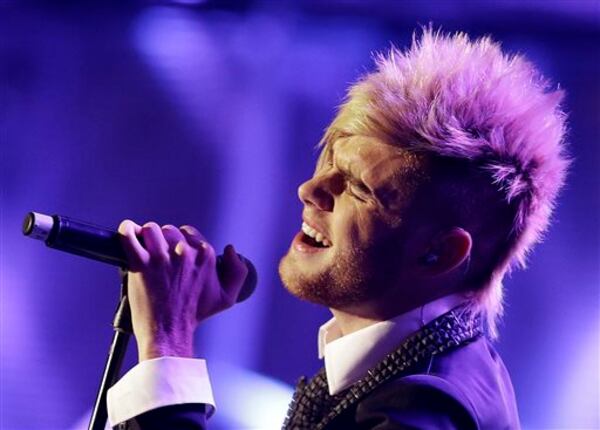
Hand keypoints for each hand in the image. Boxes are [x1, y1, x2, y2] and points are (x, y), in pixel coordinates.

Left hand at [118, 220, 248, 360]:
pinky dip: (127, 230)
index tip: (174, 253)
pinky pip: (130, 236)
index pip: (189, 233)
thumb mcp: (226, 298)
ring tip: (145, 250)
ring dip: (147, 237)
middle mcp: (185, 254)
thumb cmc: (193, 315)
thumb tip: (230, 250)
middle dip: (163, 240)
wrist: (169, 332)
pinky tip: (129, 232)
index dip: (179, 242)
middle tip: (159, 257)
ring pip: (151, 230)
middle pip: (170, 230)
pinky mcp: (141, 264)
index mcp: (204, 257)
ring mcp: (162, 258)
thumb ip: (237, 272)